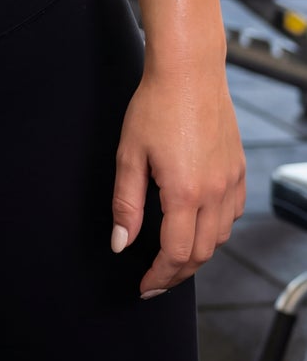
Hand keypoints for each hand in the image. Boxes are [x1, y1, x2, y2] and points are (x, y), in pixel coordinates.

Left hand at [111, 51, 245, 296]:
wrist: (190, 73)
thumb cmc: (154, 107)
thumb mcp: (129, 155)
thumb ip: (126, 204)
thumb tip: (121, 243)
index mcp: (185, 193)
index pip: (175, 254)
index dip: (159, 277)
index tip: (144, 287)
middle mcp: (215, 193)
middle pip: (201, 253)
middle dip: (177, 273)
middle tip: (155, 281)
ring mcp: (231, 181)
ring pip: (220, 237)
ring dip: (197, 254)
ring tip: (172, 258)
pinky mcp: (238, 170)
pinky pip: (232, 214)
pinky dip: (214, 230)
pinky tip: (195, 226)